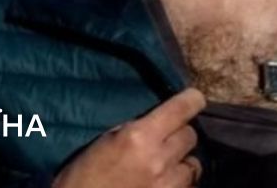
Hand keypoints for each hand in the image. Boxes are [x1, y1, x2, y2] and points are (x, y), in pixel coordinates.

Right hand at [53, 87, 205, 187]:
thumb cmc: (82, 176)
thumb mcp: (105, 142)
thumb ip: (134, 130)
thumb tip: (156, 121)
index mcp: (139, 137)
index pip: (180, 110)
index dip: (191, 100)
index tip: (195, 98)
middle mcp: (159, 159)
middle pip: (190, 136)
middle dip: (180, 135)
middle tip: (166, 140)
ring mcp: (166, 186)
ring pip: (194, 165)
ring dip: (182, 163)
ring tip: (166, 167)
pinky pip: (187, 187)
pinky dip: (179, 184)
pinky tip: (162, 184)